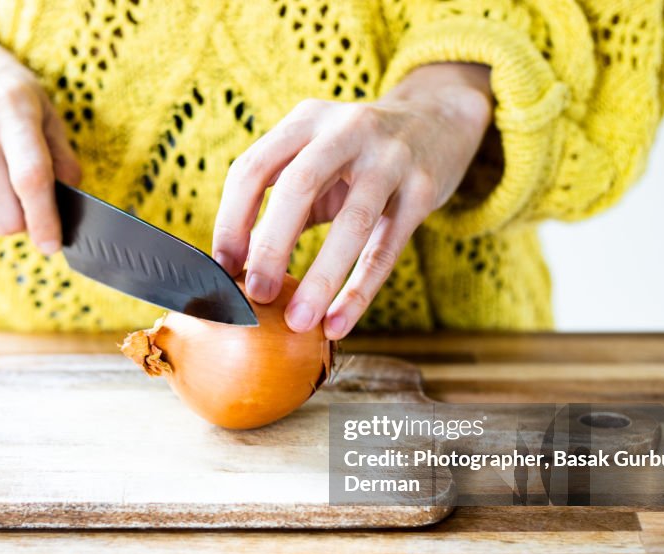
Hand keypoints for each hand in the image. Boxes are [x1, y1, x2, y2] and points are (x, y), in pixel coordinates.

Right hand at [0, 7, 79, 253]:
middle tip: (31, 199)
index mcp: (10, 109)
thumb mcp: (42, 106)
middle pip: (5, 216)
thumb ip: (61, 156)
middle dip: (26, 220)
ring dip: (2, 210)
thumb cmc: (0, 87)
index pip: (30, 178)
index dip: (45, 219)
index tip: (53, 245)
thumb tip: (70, 202)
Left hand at [212, 63, 492, 338]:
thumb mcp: (316, 160)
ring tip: (299, 322)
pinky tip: (337, 323)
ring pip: (352, 221)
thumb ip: (279, 205)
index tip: (223, 269)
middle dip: (272, 246)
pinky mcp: (424, 189)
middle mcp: (347, 128)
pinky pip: (386, 248)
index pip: (253, 168)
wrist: (440, 120)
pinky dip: (359, 292)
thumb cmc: (359, 155)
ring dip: (320, 278)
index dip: (231, 221)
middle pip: (299, 186)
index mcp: (306, 120)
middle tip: (257, 296)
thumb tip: (237, 267)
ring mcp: (390, 157)